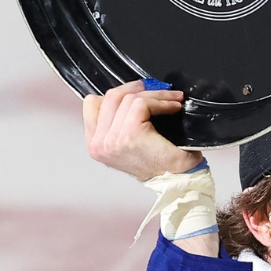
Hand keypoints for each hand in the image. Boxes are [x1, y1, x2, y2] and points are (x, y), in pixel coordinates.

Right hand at [82, 81, 199, 180]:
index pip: (93, 105)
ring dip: (155, 94)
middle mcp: (99, 144)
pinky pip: (141, 104)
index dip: (117, 95)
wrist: (178, 182)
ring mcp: (112, 139)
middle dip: (136, 88)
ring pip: (128, 98)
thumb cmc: (161, 164)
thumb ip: (116, 122)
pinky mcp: (129, 134)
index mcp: (95, 145)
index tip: (138, 93)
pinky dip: (161, 101)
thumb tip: (124, 93)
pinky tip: (174, 107)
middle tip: (159, 90)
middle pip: (111, 97)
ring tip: (173, 99)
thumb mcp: (129, 142)